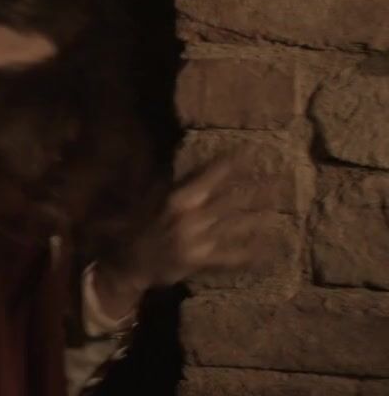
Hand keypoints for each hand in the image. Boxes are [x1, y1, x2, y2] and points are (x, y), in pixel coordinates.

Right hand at [93, 155, 263, 318]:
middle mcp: (191, 215)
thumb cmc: (145, 225)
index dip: (233, 164)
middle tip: (282, 181)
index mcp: (179, 197)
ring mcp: (197, 238)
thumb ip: (176, 181)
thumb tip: (200, 163)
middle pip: (231, 198)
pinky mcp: (202, 260)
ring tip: (280, 211)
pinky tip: (269, 251)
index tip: (252, 154)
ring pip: (236, 225)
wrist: (133, 260)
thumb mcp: (155, 197)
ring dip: (260, 218)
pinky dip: (251, 254)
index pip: (211, 174)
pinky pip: (232, 256)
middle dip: (258, 189)